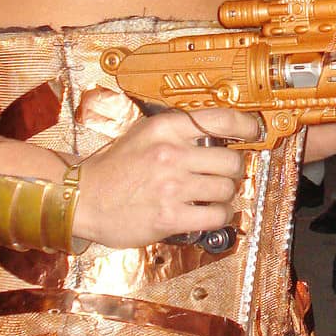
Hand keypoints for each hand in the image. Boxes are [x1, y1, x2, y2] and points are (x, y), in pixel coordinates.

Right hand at [74, 107, 260, 247]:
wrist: (82, 197)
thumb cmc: (114, 168)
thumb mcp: (143, 134)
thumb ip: (178, 131)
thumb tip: (219, 134)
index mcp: (165, 128)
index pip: (221, 119)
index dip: (247, 126)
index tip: (254, 132)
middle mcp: (170, 154)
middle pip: (232, 160)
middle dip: (233, 170)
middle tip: (225, 175)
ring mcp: (170, 186)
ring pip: (227, 189)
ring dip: (226, 195)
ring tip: (213, 196)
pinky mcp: (168, 216)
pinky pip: (215, 215)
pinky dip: (220, 216)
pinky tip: (210, 214)